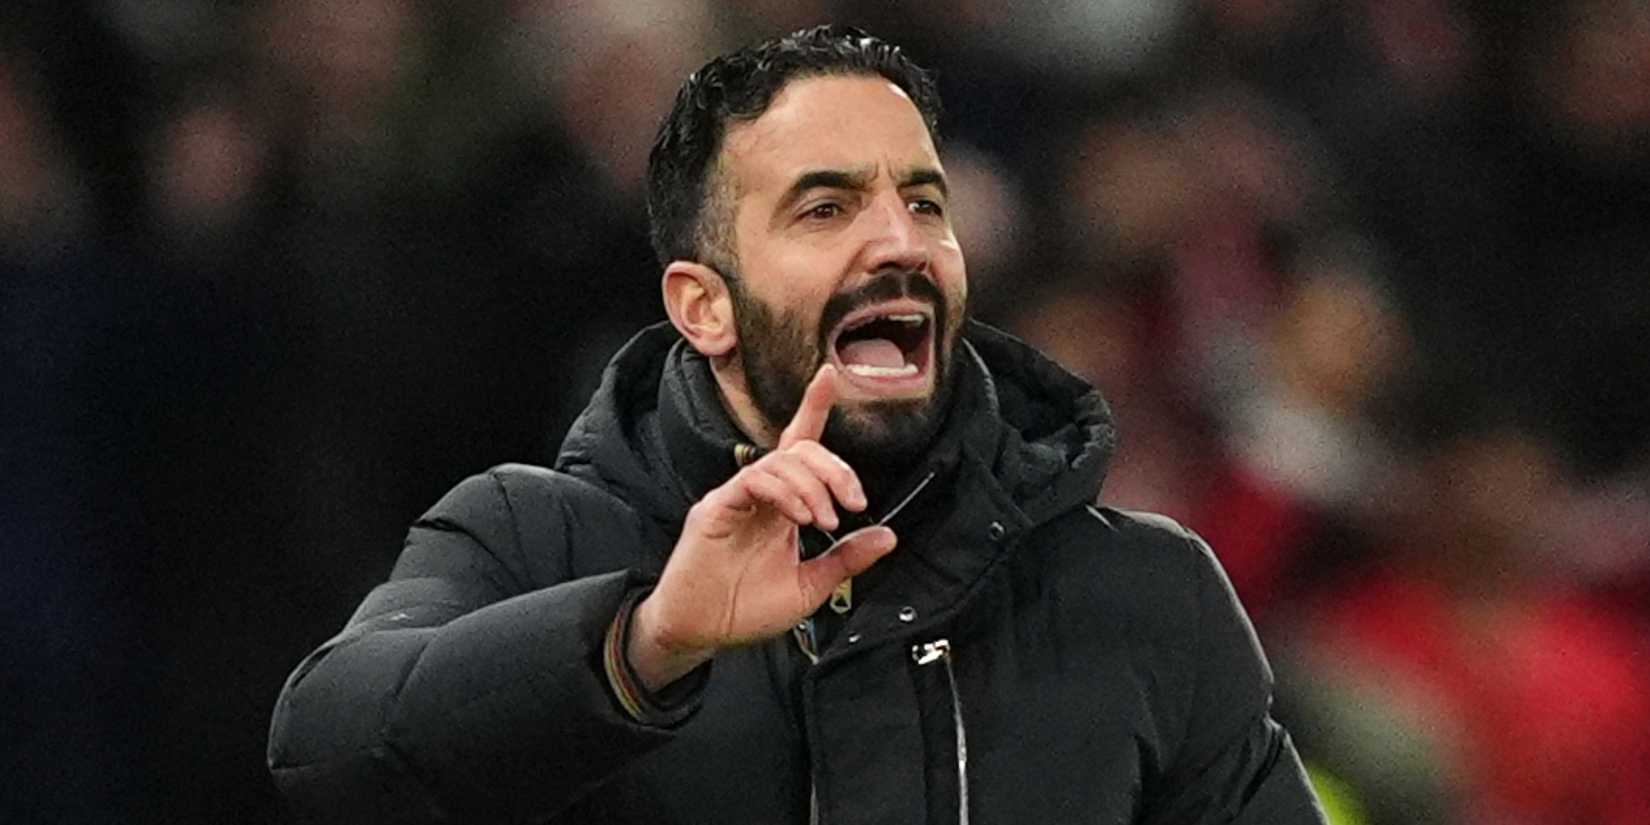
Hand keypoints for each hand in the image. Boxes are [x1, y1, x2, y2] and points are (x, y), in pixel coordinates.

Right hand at [627, 365, 897, 689]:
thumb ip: (846, 559)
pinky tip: (800, 517)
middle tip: (855, 501)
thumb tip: (889, 536)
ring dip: (813, 485)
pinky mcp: (715, 509)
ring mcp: (734, 498)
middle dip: (834, 467)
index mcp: (781, 506)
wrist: (700, 634)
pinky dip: (784, 493)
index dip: (814, 409)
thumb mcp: (810, 586)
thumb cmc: (745, 610)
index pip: (800, 447)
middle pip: (798, 450)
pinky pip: (754, 481)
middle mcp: (758, 494)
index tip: (830, 377)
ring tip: (826, 519)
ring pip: (780, 461)